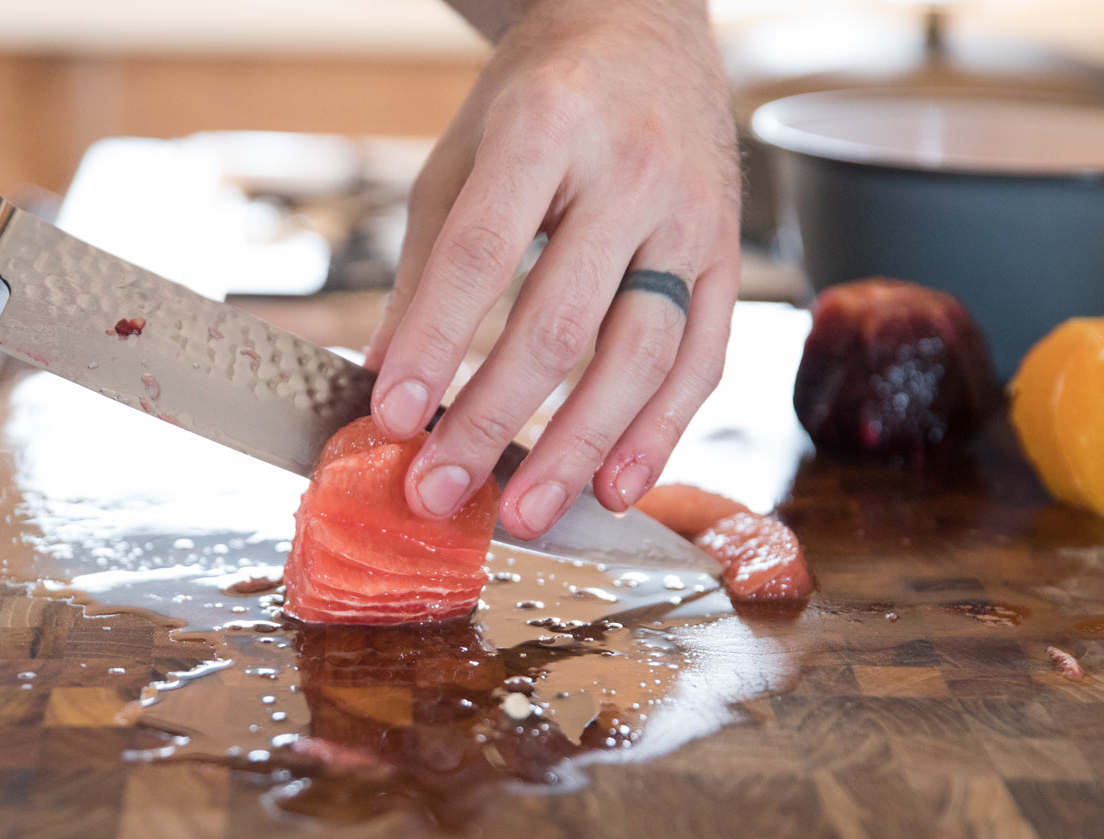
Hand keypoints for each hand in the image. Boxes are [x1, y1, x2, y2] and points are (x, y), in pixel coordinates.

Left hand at [366, 0, 740, 538]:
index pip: (481, 255)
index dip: (437, 343)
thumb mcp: (461, 163)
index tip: (391, 419)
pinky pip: (702, 359)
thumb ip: (425, 273)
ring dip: (578, 446)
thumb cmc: (534, 105)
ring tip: (525, 514)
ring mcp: (692, 215)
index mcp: (545, 127)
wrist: (641, 33)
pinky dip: (660, 432)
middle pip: (560, 321)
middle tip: (442, 492)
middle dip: (494, 420)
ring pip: (639, 354)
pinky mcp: (728, 254)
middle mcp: (629, 170)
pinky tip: (613, 487)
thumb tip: (386, 384)